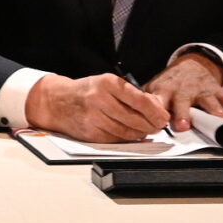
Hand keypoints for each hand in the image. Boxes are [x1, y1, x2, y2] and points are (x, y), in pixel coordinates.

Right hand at [24, 73, 169, 141]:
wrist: (58, 102)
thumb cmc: (87, 91)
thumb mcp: (108, 84)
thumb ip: (131, 94)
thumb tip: (156, 107)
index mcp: (107, 83)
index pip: (138, 99)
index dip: (154, 111)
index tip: (164, 117)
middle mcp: (100, 100)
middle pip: (134, 119)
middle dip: (150, 125)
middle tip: (158, 126)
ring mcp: (94, 118)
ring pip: (126, 132)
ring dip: (140, 133)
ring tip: (146, 130)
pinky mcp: (91, 133)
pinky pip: (116, 139)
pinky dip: (126, 138)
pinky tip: (131, 134)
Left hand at [143, 50, 222, 132]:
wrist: (191, 65)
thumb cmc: (170, 84)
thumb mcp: (153, 89)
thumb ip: (145, 105)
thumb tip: (130, 121)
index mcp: (164, 91)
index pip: (158, 101)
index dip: (156, 110)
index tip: (156, 121)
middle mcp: (183, 90)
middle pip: (182, 102)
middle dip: (182, 113)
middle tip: (182, 125)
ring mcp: (201, 90)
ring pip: (208, 100)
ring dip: (212, 109)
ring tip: (217, 118)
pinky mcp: (217, 90)